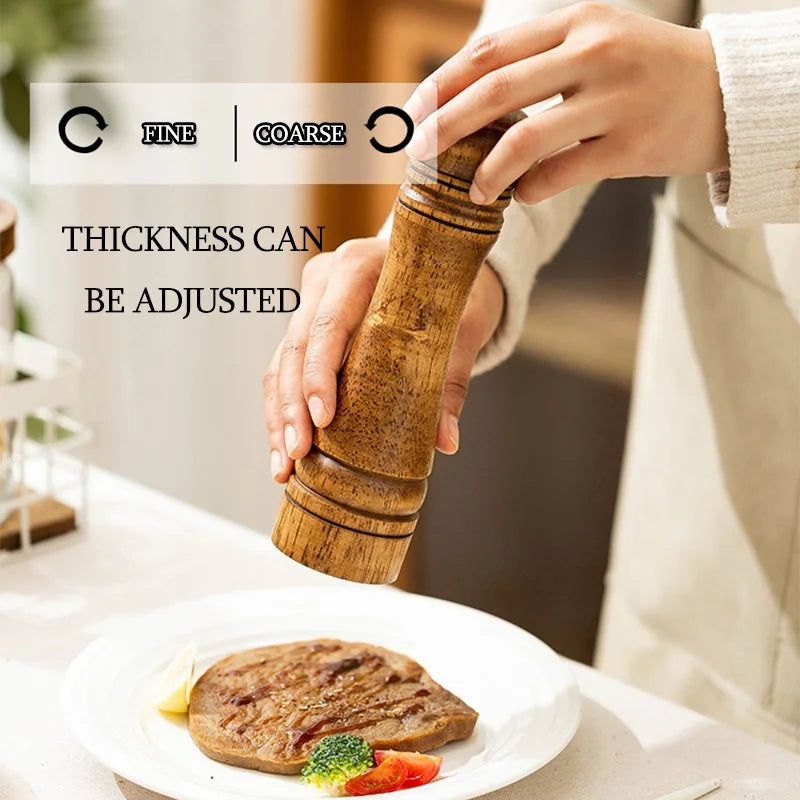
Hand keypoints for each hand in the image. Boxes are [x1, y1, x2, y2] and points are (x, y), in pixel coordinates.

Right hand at [263, 237, 504, 482]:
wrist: (443, 261)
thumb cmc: (451, 292)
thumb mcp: (461, 328)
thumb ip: (451, 381)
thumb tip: (446, 441)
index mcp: (359, 266)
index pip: (329, 324)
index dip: (319, 374)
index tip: (323, 419)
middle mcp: (326, 280)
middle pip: (295, 347)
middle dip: (291, 407)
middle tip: (296, 455)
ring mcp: (310, 301)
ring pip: (280, 362)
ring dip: (279, 416)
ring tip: (283, 467)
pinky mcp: (307, 325)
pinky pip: (283, 369)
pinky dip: (284, 410)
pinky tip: (284, 451)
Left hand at [405, 2, 727, 205]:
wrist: (728, 94)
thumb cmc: (646, 70)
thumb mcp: (595, 41)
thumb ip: (539, 59)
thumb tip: (467, 100)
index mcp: (574, 21)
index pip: (488, 52)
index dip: (441, 85)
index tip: (412, 116)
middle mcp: (592, 52)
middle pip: (495, 90)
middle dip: (445, 126)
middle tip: (418, 156)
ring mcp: (614, 99)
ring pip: (525, 139)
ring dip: (486, 172)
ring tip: (472, 191)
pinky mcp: (630, 146)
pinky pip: (560, 175)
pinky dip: (531, 190)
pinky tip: (523, 196)